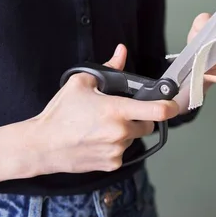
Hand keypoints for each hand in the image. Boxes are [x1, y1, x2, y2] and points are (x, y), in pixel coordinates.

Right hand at [31, 44, 178, 173]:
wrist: (41, 145)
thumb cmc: (60, 114)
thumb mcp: (81, 83)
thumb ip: (109, 67)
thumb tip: (121, 52)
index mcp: (117, 110)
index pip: (157, 111)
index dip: (170, 107)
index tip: (174, 105)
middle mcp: (120, 132)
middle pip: (147, 125)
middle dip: (140, 118)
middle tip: (121, 114)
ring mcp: (117, 150)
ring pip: (134, 138)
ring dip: (126, 133)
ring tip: (101, 127)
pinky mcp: (111, 164)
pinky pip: (123, 153)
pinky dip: (115, 146)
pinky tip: (97, 140)